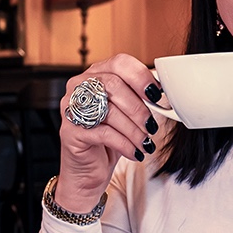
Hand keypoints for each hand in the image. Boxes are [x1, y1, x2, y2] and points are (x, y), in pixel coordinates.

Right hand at [56, 54, 162, 211]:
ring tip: (145, 143)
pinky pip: (104, 134)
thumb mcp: (126, 113)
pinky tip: (135, 152)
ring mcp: (71, 108)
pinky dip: (125, 144)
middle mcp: (79, 86)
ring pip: (110, 111)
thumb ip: (138, 97)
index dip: (141, 77)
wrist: (88, 169)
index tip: (156, 95)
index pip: (119, 63)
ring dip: (135, 130)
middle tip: (151, 125)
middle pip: (113, 85)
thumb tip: (162, 93)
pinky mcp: (70, 132)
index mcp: (95, 74)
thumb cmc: (109, 138)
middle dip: (138, 108)